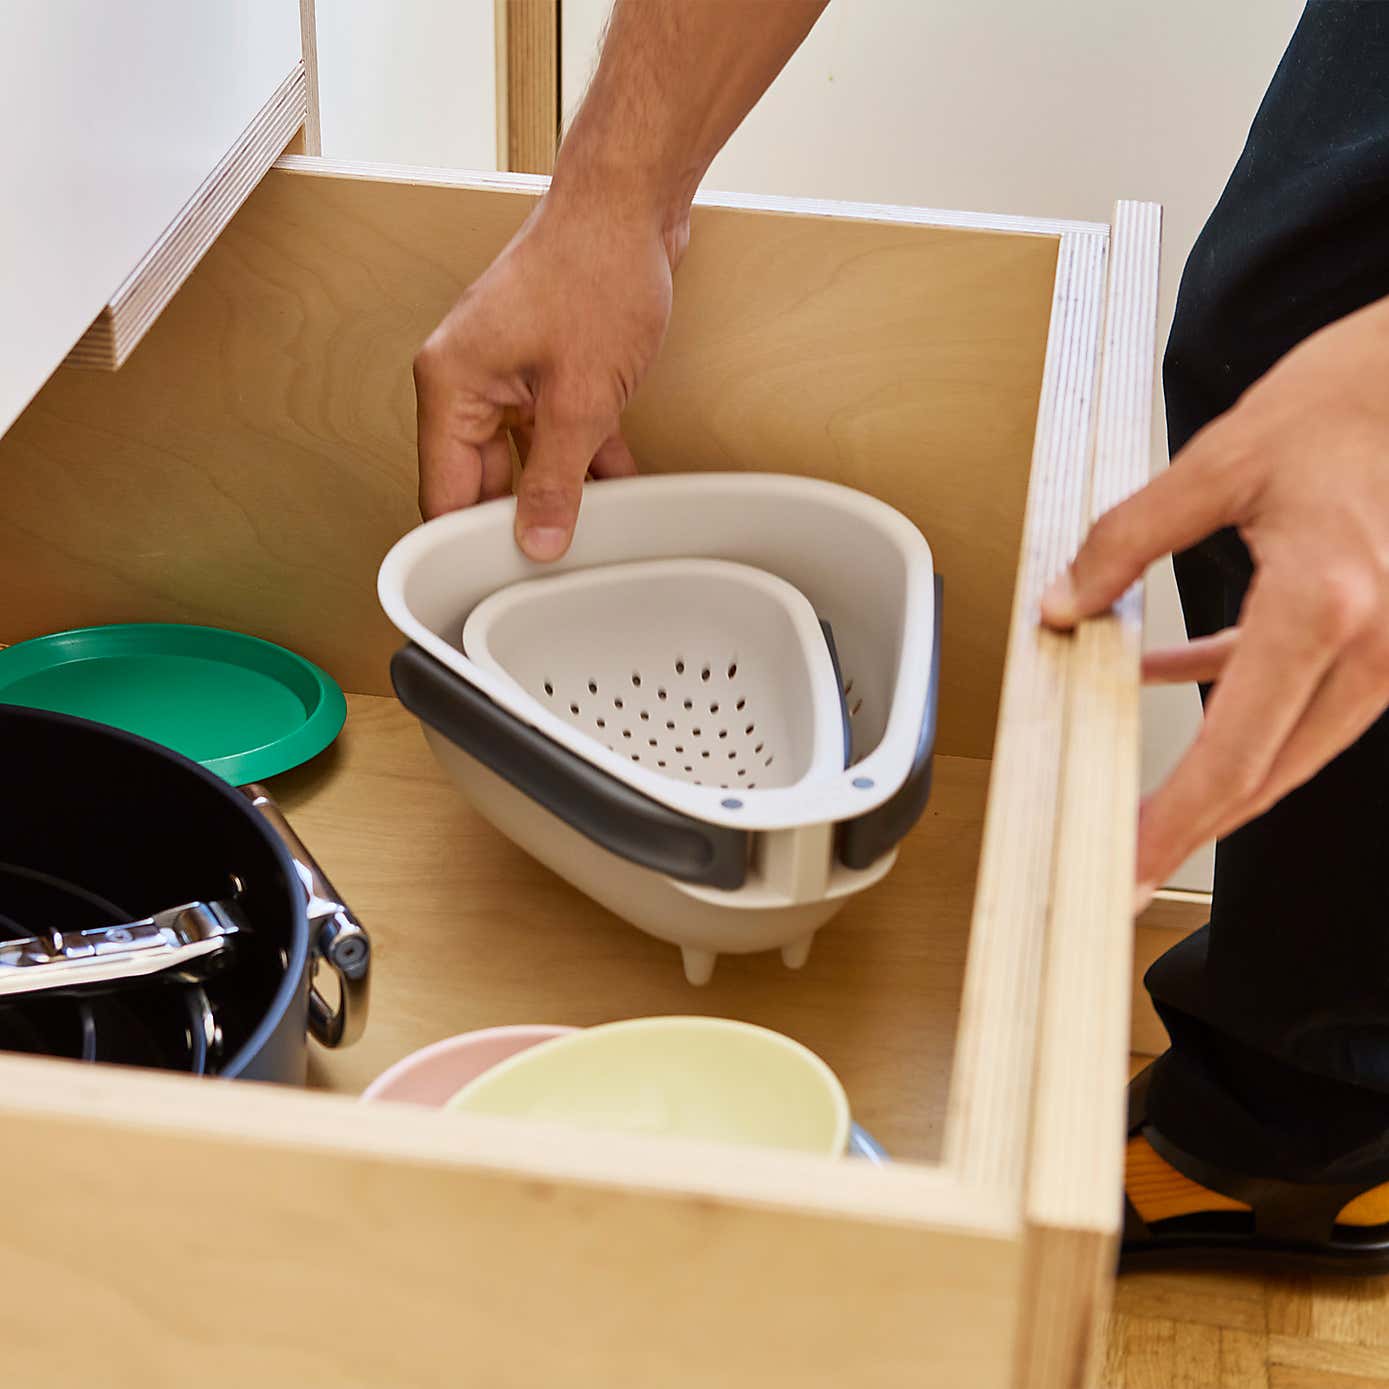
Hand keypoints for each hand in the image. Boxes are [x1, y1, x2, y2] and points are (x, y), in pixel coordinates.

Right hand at [413, 191, 685, 558]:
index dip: (465, 544)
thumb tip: (537, 541)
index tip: (489, 588)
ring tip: (589, 534)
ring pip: (522, 459)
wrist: (632, 203)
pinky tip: (617, 490)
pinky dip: (582, 458)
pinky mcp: (544, 367)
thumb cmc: (595, 271)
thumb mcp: (580, 398)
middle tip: (551, 568)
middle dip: (519, 521)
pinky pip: (553, 431)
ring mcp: (507, 374)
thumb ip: (555, 479)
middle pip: (480, 481)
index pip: (441, 492)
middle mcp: (467, 381)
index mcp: (450, 386)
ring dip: (559, 491)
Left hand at [1041, 297, 1388, 906]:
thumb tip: (1064, 603)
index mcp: (1326, 607)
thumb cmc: (1352, 398)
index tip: (1126, 868)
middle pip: (1267, 774)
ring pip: (1288, 745)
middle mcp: (1373, 644)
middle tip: (1121, 866)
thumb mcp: (1221, 462)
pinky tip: (1171, 673)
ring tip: (1141, 796)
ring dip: (1215, 772)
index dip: (1174, 824)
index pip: (1233, 754)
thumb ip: (1129, 540)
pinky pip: (1303, 692)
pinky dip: (1240, 699)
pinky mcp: (1383, 631)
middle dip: (1190, 826)